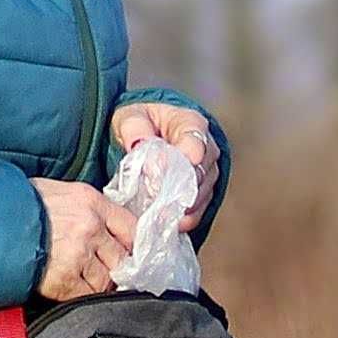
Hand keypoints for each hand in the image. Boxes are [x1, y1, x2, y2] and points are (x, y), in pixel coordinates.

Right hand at [32, 176, 141, 299]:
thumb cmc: (17, 205)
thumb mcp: (57, 193)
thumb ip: (84, 208)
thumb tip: (104, 226)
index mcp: (91, 202)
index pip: (132, 227)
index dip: (133, 245)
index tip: (130, 254)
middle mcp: (90, 227)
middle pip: (122, 258)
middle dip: (115, 268)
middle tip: (105, 272)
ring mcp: (78, 254)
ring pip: (106, 280)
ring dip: (96, 285)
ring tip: (79, 279)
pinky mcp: (64, 279)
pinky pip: (87, 295)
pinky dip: (81, 296)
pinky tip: (68, 288)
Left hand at [110, 101, 216, 230]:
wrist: (147, 140)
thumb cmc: (141, 124)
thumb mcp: (130, 116)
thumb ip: (134, 126)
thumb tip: (139, 143)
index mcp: (191, 124)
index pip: (196, 141)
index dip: (182, 155)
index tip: (162, 166)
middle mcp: (206, 150)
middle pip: (199, 173)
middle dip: (174, 186)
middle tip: (150, 193)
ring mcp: (207, 176)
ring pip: (199, 196)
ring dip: (175, 205)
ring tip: (151, 208)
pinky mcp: (202, 198)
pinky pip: (196, 214)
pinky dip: (177, 219)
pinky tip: (160, 220)